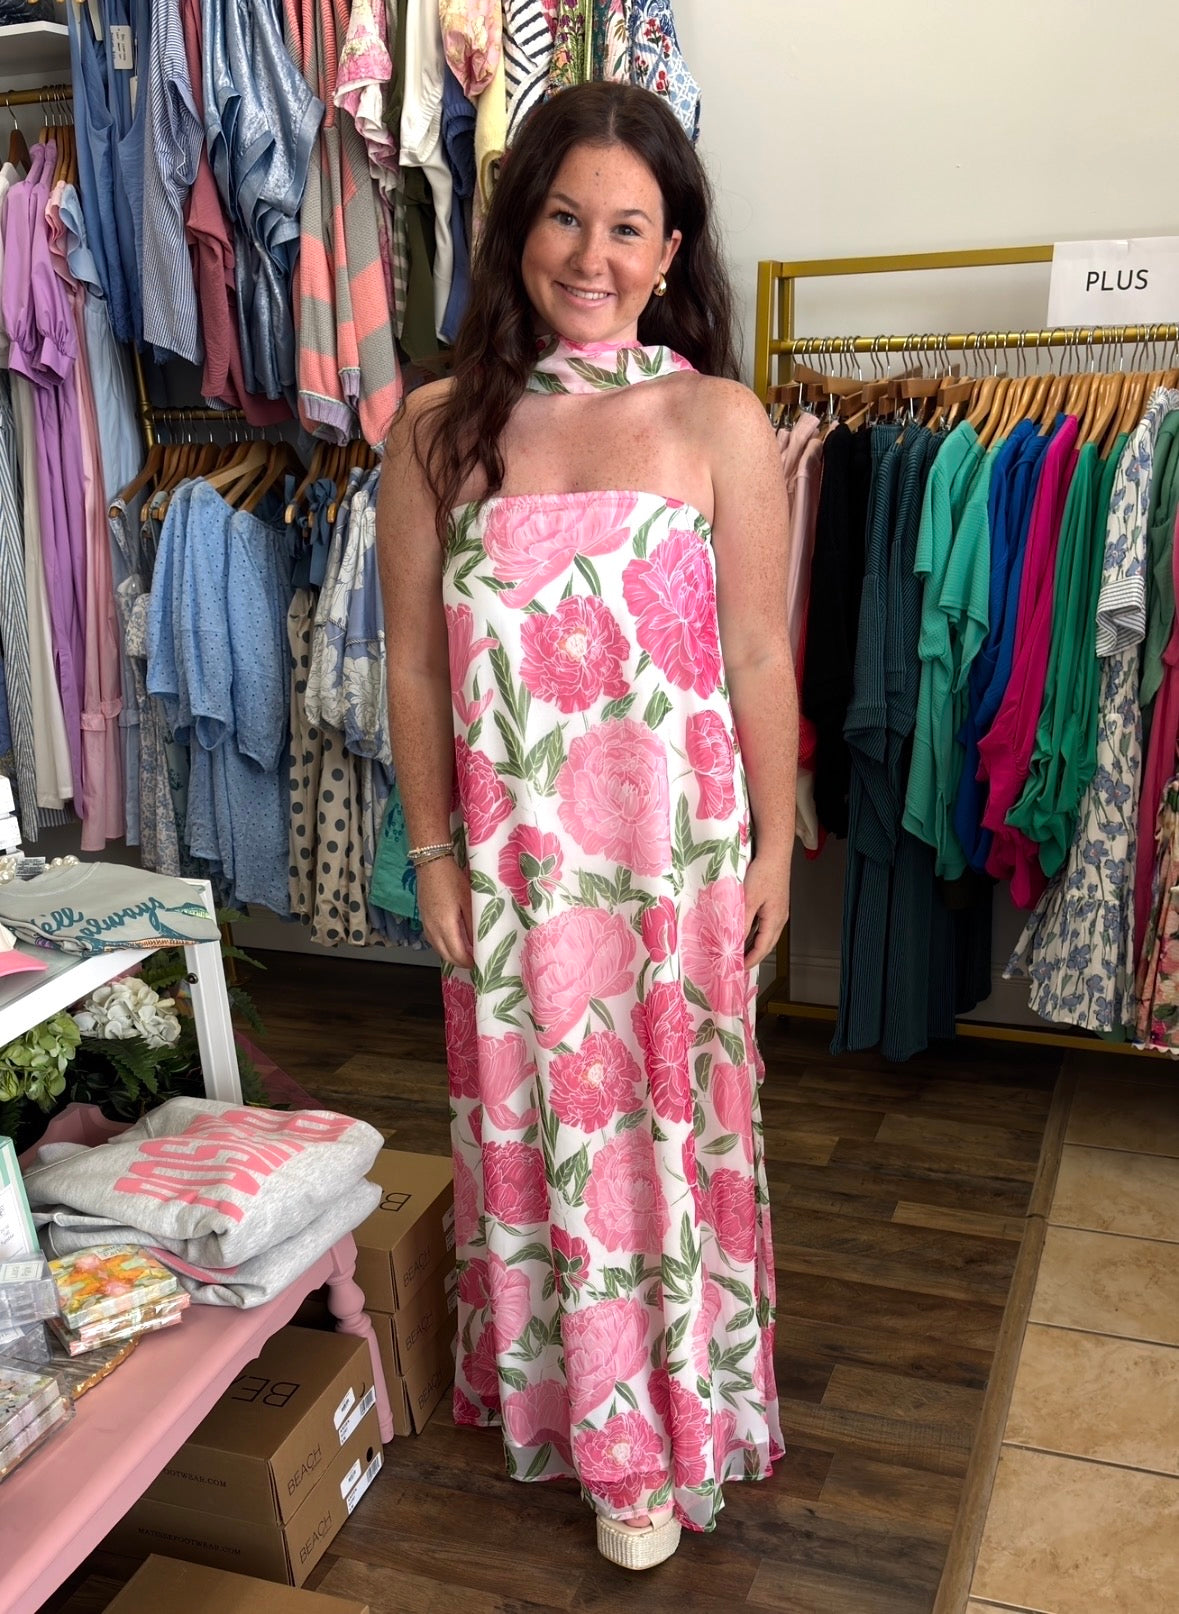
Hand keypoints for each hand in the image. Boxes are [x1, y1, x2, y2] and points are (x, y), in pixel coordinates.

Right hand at [417, 858, 474, 968]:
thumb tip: (477, 942)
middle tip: (474, 962)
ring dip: (451, 955)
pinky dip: (443, 946)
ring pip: (438, 949)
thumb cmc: (452, 880)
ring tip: (465, 954)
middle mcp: (433, 929)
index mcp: (445, 926)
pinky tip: (452, 942)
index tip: (479, 963)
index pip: (457, 954)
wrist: (431, 865)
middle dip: (460, 962)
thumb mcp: (468, 901)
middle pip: (446, 955)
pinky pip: (433, 940)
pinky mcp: (424, 919)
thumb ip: (472, 924)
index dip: (468, 962)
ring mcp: (426, 925)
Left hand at [742, 853, 790, 970]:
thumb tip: (733, 942)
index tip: (738, 969)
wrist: (774, 853)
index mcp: (775, 920)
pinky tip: (743, 931)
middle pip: (766, 944)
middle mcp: (779, 918)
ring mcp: (778, 911)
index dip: (750, 961)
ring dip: (753, 944)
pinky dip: (754, 932)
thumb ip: (741, 922)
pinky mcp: (774, 903)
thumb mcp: (748, 899)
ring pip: (765, 934)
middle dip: (753, 956)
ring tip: (739, 952)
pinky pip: (764, 924)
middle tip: (737, 965)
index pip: (762, 948)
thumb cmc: (764, 873)